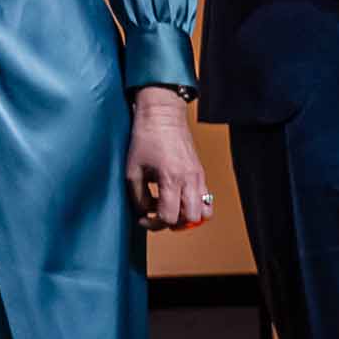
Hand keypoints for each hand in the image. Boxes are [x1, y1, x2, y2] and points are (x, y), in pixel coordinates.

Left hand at [125, 88, 212, 231]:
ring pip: (204, 212)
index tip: (143, 219)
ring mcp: (198, 176)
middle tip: (158, 216)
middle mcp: (189, 180)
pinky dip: (195, 206)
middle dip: (173, 224)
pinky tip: (179, 198)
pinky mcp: (201, 173)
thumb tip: (144, 213)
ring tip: (172, 209)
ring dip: (188, 217)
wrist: (162, 114)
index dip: (153, 224)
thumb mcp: (132, 169)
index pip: (169, 217)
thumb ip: (138, 196)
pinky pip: (207, 199)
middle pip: (191, 219)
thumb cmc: (145, 137)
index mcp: (171, 178)